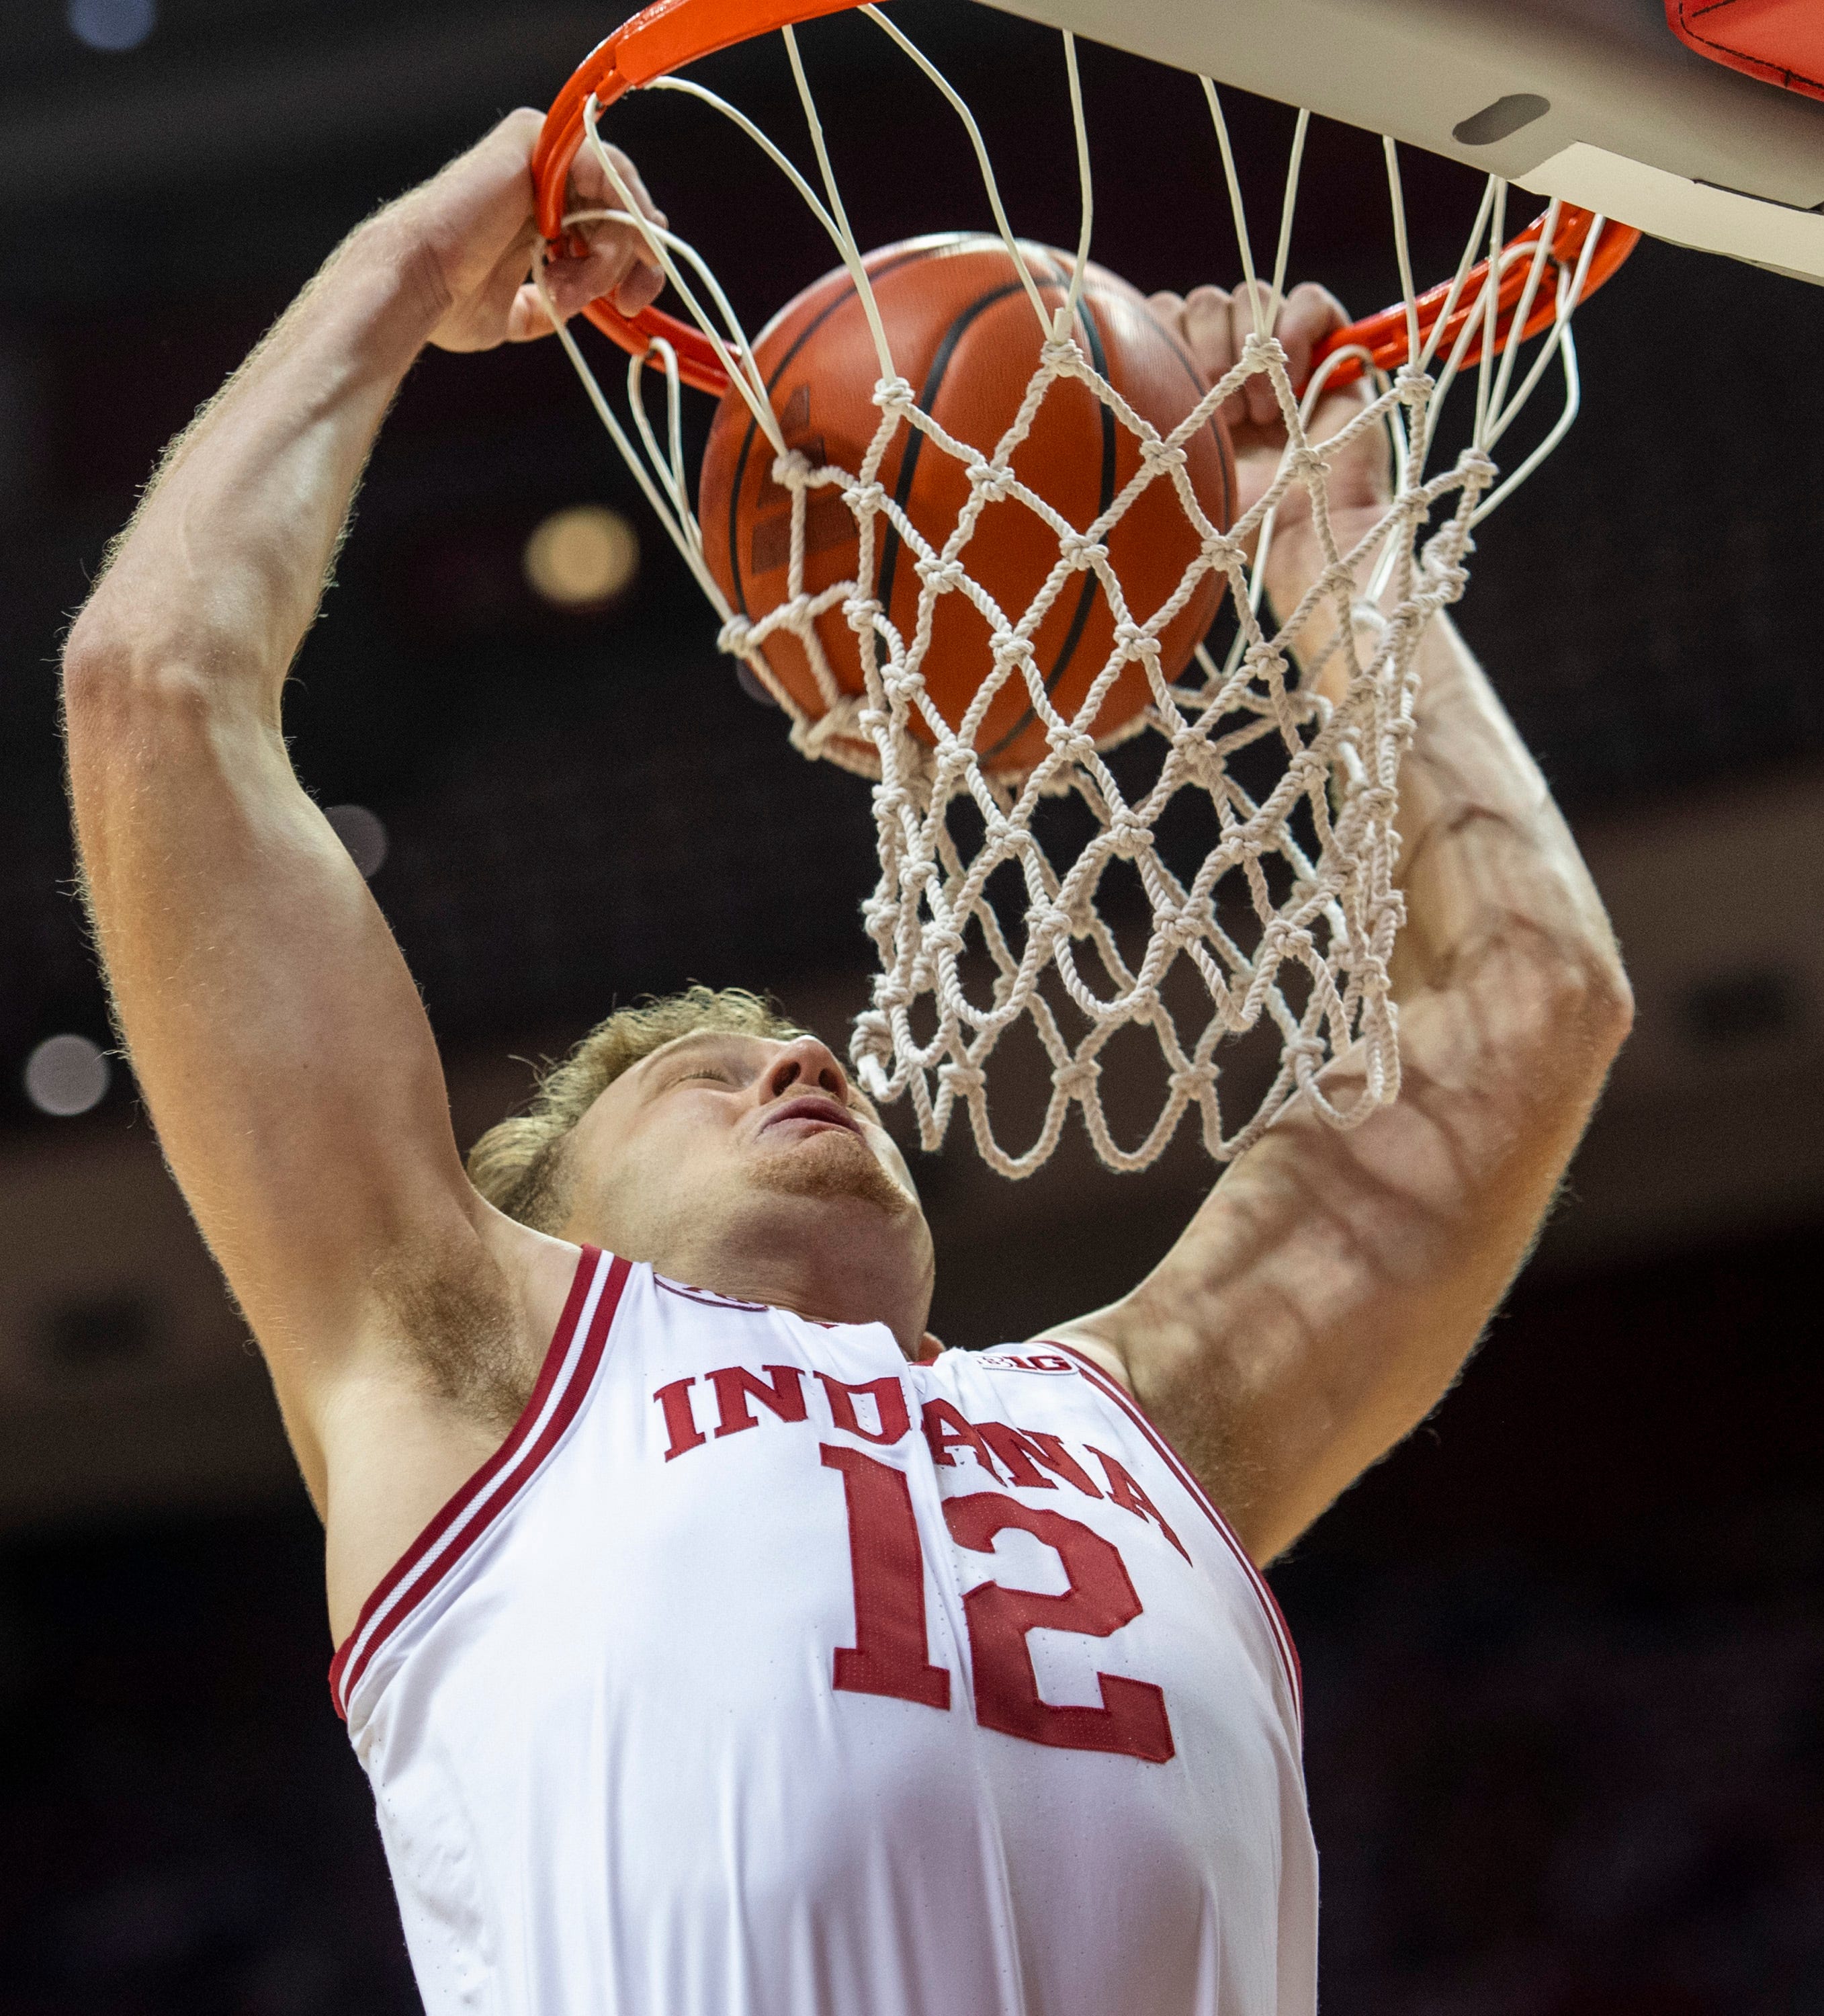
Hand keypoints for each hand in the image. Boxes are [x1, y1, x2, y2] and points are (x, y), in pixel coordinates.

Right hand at [385, 109, 668, 353]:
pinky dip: (615, 207)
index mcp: (540, 213)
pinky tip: (594, 247)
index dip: (637, 265)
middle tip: (621, 302)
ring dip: (615, 249)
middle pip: (624, 207)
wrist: (420, 283)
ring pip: (618, 191)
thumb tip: (560, 310)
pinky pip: (603, 162)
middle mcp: (543, 178)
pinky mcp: (535, 138)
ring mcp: (540, 154)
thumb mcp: (512, 314)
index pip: (614, 224)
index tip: (632, 304)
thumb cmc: (451, 302)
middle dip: (633, 262)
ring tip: (578, 285)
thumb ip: (543, 306)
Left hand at [1147, 280, 1391, 613]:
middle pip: (1203, 303)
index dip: (1163, 340)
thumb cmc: (1231, 518)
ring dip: (1249, 350)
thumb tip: (1075, 383)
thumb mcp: (1168, 469)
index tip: (1173, 399)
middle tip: (1222, 417)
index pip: (1163, 317)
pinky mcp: (1332, 349)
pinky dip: (1297, 326)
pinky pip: (1310, 299)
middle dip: (1207, 351)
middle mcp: (1234, 363)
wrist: (1299, 537)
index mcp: (1190, 385)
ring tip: (1260, 417)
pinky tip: (1292, 378)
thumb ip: (1143, 421)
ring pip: (1251, 296)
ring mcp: (1283, 355)